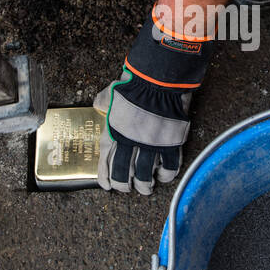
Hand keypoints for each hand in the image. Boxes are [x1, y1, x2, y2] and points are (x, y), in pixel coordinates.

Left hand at [94, 13, 211, 194]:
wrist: (158, 80)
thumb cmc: (134, 84)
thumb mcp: (112, 93)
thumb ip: (104, 102)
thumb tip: (99, 104)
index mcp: (115, 133)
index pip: (106, 162)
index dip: (106, 177)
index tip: (107, 186)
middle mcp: (131, 143)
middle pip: (124, 173)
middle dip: (124, 185)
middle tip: (126, 189)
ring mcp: (152, 144)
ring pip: (145, 174)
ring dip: (144, 185)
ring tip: (145, 189)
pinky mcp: (171, 142)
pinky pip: (169, 165)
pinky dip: (166, 175)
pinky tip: (163, 177)